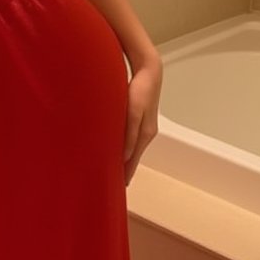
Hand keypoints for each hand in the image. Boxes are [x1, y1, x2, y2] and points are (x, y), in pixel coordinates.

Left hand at [123, 60, 161, 184]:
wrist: (148, 71)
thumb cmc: (140, 90)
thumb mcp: (133, 112)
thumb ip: (129, 134)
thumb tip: (126, 156)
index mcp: (145, 134)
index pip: (133, 162)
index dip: (126, 174)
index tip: (117, 188)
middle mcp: (146, 133)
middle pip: (133, 157)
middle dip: (124, 170)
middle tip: (111, 181)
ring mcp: (144, 126)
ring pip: (132, 149)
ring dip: (123, 158)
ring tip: (113, 169)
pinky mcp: (140, 118)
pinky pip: (131, 139)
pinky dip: (125, 147)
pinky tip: (118, 147)